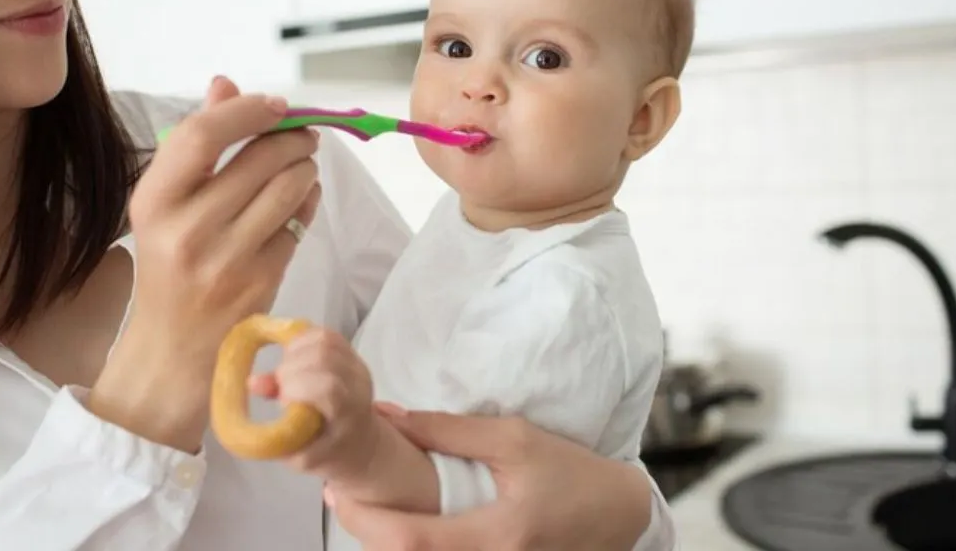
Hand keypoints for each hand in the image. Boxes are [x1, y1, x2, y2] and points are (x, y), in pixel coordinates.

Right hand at [89, 76, 321, 451]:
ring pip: (290, 187)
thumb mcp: (165, 205)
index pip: (202, 134)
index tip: (275, 104)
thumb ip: (196, 143)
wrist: (172, 351)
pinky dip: (308, 202)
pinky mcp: (261, 281)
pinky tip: (300, 200)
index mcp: (153, 202)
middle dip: (293, 138)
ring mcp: (227, 258)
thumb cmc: (168, 265)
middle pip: (260, 157)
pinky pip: (300, 223)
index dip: (247, 110)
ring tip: (299, 168)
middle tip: (301, 136)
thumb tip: (226, 84)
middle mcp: (187, 229)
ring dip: (305, 169)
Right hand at [249, 328, 379, 482]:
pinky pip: (325, 333)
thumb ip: (276, 423)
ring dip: (295, 350)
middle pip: (324, 356)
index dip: (298, 385)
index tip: (283, 401)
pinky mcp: (351, 353)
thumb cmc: (326, 452)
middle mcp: (358, 383)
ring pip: (324, 339)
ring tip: (287, 371)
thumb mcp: (298, 453)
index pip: (328, 386)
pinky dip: (302, 339)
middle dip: (291, 367)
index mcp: (348, 413)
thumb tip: (253, 382)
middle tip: (281, 386)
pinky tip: (293, 358)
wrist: (359, 443)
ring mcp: (356, 364)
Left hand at [328, 407, 654, 550]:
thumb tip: (392, 418)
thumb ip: (450, 431)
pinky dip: (411, 549)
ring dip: (385, 542)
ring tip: (365, 507)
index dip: (365, 519)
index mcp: (496, 535)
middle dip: (364, 532)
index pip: (411, 540)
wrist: (617, 515)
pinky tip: (399, 525)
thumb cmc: (569, 472)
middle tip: (342, 496)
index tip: (338, 490)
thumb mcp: (513, 438)